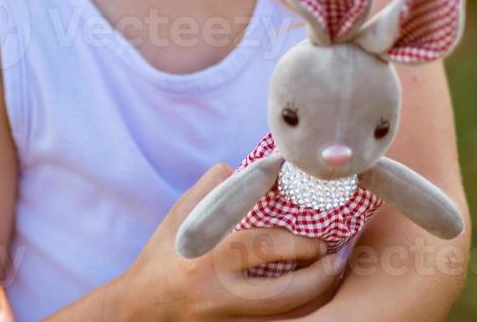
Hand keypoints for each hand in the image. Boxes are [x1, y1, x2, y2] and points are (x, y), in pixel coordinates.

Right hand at [108, 163, 345, 320]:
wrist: (143, 309)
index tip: (298, 185)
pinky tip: (315, 287)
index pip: (241, 211)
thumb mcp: (180, 217)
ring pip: (283, 300)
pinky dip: (300, 301)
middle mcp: (214, 280)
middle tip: (327, 242)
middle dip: (305, 248)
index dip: (273, 195)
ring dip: (315, 282)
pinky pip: (277, 315)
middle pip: (269, 256)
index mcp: (201, 247)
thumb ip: (211, 189)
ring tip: (334, 265)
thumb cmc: (162, 257)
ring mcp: (226, 308)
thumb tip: (249, 168)